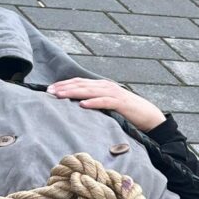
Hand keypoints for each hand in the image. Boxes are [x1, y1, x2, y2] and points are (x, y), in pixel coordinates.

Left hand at [47, 78, 164, 132]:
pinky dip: (93, 103)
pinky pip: (104, 102)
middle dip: (64, 87)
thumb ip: (94, 104)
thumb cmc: (127, 113)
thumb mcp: (107, 106)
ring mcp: (113, 93)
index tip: (49, 89)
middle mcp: (106, 86)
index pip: (79, 82)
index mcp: (102, 86)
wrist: (149, 116)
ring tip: (59, 96)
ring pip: (89, 91)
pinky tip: (82, 105)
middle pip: (81, 84)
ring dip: (73, 92)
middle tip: (48, 92)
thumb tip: (77, 108)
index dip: (64, 84)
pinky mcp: (121, 103)